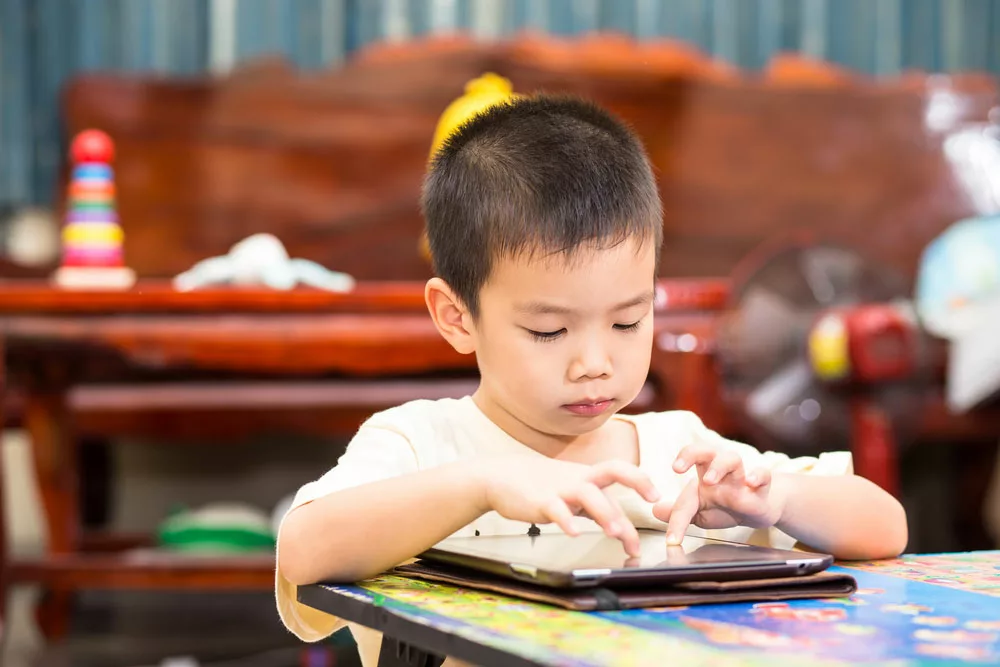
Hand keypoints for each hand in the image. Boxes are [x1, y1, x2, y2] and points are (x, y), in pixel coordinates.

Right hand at [477, 457, 660, 555]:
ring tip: (616, 532)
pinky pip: (556, 510)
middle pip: (613, 471)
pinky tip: (575, 532)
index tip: (657, 497)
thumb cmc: (541, 485)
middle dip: (636, 481)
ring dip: (605, 512)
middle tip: (653, 498)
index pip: (621, 475)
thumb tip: (622, 526)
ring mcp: (561, 489)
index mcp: (589, 476)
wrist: (501, 477)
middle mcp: (579, 479)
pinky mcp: (541, 502)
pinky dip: (566, 521)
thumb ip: (596, 507)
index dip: (641, 483)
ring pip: (588, 494)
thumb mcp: (572, 491)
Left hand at [651, 443, 783, 543]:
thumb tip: (655, 510)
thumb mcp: (701, 512)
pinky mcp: (761, 486)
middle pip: (705, 449)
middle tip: (677, 468)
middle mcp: (719, 472)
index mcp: (702, 477)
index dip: (676, 517)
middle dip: (690, 454)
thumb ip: (680, 512)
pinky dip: (757, 475)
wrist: (759, 509)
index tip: (672, 539)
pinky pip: (763, 473)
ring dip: (719, 466)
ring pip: (731, 458)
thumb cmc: (726, 507)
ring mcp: (740, 477)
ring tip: (710, 480)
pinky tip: (750, 482)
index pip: (686, 492)